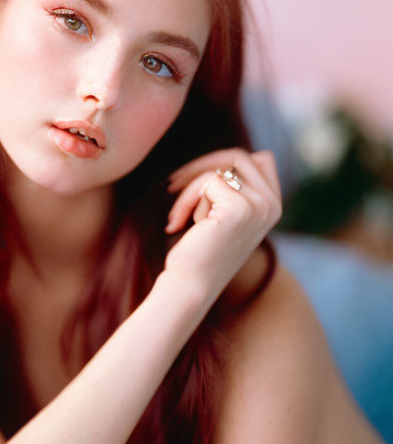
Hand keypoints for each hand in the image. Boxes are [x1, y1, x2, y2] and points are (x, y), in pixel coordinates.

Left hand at [162, 148, 281, 299]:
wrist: (189, 286)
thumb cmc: (198, 253)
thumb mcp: (219, 216)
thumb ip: (229, 189)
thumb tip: (218, 159)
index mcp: (272, 207)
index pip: (259, 159)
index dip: (223, 161)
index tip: (191, 178)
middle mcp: (272, 206)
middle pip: (238, 157)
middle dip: (200, 167)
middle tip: (172, 185)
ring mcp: (259, 206)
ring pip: (218, 170)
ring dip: (189, 189)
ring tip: (177, 217)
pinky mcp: (239, 208)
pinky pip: (206, 181)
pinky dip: (185, 200)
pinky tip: (177, 224)